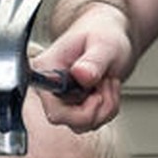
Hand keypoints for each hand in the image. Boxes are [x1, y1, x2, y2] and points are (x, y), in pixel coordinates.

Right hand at [33, 2, 134, 131]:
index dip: (80, 110)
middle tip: (107, 83)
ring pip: (83, 124)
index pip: (53, 109)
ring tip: (108, 82)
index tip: (96, 90)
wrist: (111, 35)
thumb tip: (81, 75)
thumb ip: (93, 61)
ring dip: (105, 107)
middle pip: (69, 121)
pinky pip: (92, 122)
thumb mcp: (104, 44)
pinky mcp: (73, 105)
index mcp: (46, 70)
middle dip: (97, 107)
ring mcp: (61, 99)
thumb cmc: (103, 33)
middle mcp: (49, 87)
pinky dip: (107, 109)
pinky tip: (107, 88)